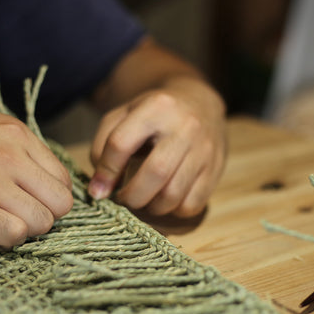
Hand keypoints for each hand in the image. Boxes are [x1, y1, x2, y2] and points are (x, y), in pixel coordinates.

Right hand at [0, 104, 72, 246]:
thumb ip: (20, 147)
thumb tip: (46, 177)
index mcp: (17, 134)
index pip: (63, 178)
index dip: (52, 195)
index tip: (33, 199)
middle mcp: (10, 156)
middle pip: (61, 203)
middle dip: (48, 214)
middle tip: (23, 214)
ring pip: (43, 222)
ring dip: (28, 229)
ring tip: (5, 221)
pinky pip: (14, 234)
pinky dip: (9, 239)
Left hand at [88, 77, 226, 216]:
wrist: (200, 103)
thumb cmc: (153, 115)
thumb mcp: (123, 116)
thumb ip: (103, 147)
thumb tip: (100, 189)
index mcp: (155, 107)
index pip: (121, 144)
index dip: (105, 172)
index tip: (98, 190)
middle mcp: (185, 127)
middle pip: (155, 173)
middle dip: (132, 196)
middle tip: (124, 199)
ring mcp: (204, 149)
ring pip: (174, 194)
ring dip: (152, 207)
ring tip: (144, 200)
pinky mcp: (215, 169)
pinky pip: (192, 204)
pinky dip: (174, 210)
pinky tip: (166, 199)